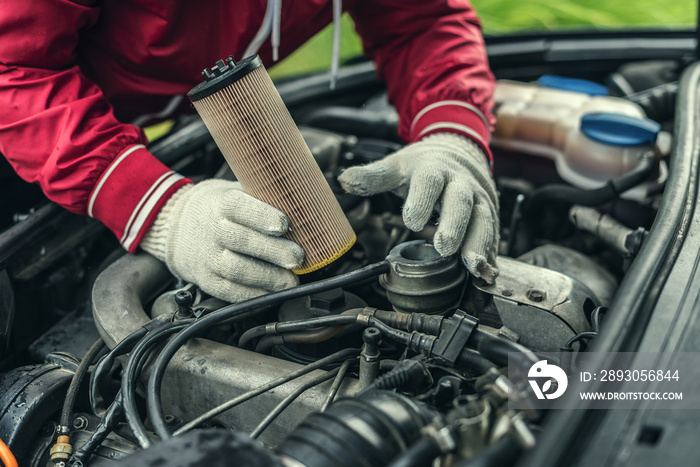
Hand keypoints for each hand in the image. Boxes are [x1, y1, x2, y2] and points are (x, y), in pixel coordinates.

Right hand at [140, 180, 303, 302]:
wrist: (175, 227)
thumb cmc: (218, 208)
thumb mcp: (235, 191)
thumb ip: (263, 197)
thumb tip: (304, 203)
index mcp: (220, 203)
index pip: (238, 207)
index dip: (262, 215)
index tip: (284, 224)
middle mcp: (212, 229)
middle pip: (241, 241)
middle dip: (273, 251)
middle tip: (297, 257)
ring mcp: (207, 257)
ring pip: (237, 269)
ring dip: (267, 277)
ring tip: (290, 280)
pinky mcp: (207, 279)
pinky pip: (229, 291)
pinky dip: (253, 294)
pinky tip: (272, 293)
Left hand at [338, 132, 498, 282]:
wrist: (460, 152)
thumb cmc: (425, 164)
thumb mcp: (398, 166)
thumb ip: (373, 176)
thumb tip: (345, 180)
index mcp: (434, 169)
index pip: (429, 181)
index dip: (421, 200)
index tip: (412, 221)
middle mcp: (460, 183)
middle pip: (461, 201)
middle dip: (455, 225)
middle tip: (444, 247)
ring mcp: (478, 198)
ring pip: (483, 218)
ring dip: (480, 243)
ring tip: (474, 266)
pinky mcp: (489, 214)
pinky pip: (493, 234)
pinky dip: (491, 254)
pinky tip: (486, 272)